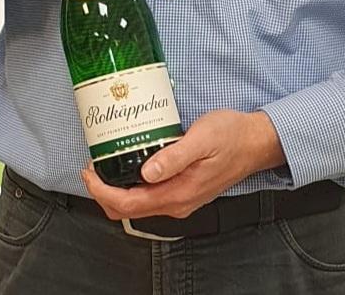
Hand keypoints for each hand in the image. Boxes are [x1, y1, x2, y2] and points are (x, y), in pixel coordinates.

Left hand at [80, 110, 284, 219]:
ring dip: (116, 189)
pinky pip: (150, 197)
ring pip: (138, 205)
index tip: (89, 171)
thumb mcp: (202, 138)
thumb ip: (174, 156)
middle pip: (128, 209)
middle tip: (92, 166)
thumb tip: (146, 172)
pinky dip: (132, 186)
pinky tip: (129, 164)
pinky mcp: (183, 191)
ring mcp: (180, 199)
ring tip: (106, 163)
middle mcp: (177, 203)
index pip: (128, 204)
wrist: (255, 143)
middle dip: (103, 192)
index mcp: (178, 193)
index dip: (102, 192)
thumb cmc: (230, 135)